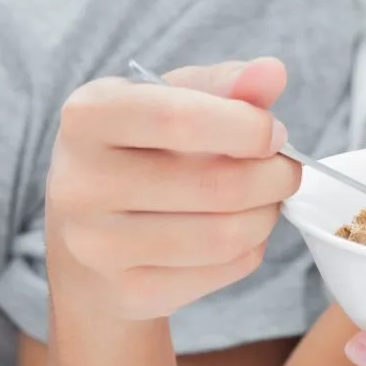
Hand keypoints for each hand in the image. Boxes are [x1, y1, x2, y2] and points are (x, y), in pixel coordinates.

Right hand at [46, 58, 296, 320]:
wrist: (89, 236)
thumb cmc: (140, 149)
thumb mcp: (169, 100)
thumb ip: (224, 84)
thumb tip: (272, 72)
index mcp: (88, 117)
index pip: (180, 119)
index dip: (246, 127)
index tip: (275, 133)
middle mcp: (80, 183)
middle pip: (215, 185)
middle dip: (273, 176)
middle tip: (285, 170)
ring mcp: (97, 247)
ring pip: (224, 235)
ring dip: (266, 215)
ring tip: (265, 199)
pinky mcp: (126, 293)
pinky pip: (220, 271)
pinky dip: (248, 249)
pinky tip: (237, 231)